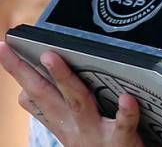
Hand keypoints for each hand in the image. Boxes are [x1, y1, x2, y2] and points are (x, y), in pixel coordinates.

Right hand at [0, 43, 143, 146]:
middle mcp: (74, 126)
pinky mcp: (122, 140)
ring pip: (78, 102)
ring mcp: (96, 133)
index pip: (34, 94)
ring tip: (51, 57)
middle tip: (10, 48)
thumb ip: (57, 110)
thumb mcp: (72, 131)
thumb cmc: (100, 145)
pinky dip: (125, 111)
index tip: (3, 48)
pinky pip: (124, 124)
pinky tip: (125, 97)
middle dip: (26, 72)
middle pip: (46, 94)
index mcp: (62, 122)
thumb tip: (28, 92)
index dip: (18, 72)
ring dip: (63, 79)